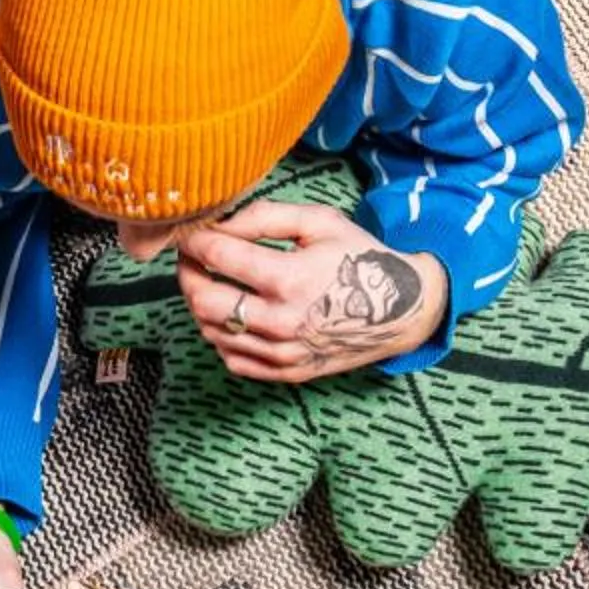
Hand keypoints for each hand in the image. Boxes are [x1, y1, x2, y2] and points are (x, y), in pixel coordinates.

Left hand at [173, 202, 449, 381]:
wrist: (401, 311)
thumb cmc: (359, 258)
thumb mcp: (320, 222)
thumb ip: (266, 216)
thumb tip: (222, 223)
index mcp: (290, 278)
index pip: (217, 256)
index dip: (194, 239)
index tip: (189, 231)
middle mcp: (281, 321)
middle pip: (203, 300)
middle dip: (187, 273)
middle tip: (192, 258)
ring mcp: (282, 353)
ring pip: (212, 332)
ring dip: (201, 304)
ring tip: (211, 281)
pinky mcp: (285, 373)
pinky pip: (231, 359)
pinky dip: (221, 335)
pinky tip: (233, 313)